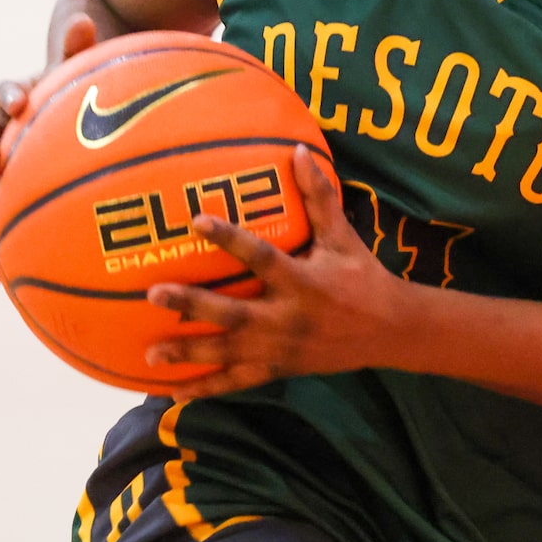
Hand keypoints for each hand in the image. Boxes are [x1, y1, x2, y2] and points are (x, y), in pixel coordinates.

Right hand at [0, 14, 97, 278]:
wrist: (76, 117)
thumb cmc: (78, 95)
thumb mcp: (78, 74)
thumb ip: (78, 51)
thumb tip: (86, 18)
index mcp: (15, 103)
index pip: (3, 96)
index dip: (8, 96)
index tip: (21, 103)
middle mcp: (1, 133)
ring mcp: (3, 167)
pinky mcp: (10, 197)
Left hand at [144, 148, 408, 395]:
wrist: (389, 331)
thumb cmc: (362, 277)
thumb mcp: (343, 236)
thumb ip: (319, 197)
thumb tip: (300, 149)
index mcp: (303, 282)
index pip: (260, 257)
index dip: (229, 238)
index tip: (195, 220)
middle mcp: (288, 319)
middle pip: (233, 314)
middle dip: (193, 306)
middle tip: (154, 293)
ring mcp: (281, 349)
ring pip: (230, 353)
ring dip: (190, 352)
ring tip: (151, 351)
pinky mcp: (279, 370)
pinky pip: (237, 382)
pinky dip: (206, 388)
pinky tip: (173, 391)